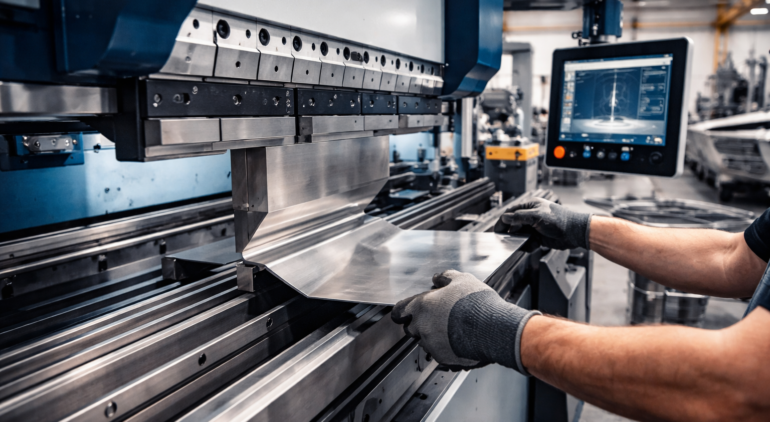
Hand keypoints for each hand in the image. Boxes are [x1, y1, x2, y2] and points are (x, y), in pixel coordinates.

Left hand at [391, 270, 540, 373]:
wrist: (493, 329)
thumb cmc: (477, 303)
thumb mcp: (462, 280)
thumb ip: (446, 277)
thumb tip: (437, 278)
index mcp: (422, 306)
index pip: (400, 311)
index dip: (402, 312)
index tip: (404, 313)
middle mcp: (423, 327)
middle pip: (411, 328)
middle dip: (419, 324)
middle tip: (436, 319)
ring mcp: (432, 345)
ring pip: (425, 342)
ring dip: (433, 337)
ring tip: (452, 330)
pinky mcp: (444, 358)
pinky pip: (440, 354)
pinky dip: (446, 349)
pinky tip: (460, 342)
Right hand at [494, 197, 591, 249]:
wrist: (575, 232)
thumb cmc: (559, 220)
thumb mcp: (537, 217)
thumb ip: (519, 217)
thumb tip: (505, 218)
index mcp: (530, 206)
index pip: (511, 212)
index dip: (502, 221)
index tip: (496, 230)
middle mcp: (531, 216)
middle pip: (514, 224)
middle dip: (510, 232)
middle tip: (504, 240)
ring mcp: (535, 227)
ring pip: (521, 234)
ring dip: (519, 240)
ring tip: (520, 244)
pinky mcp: (539, 237)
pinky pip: (528, 242)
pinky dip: (528, 245)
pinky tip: (531, 246)